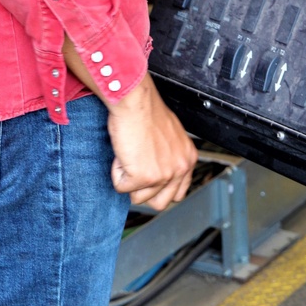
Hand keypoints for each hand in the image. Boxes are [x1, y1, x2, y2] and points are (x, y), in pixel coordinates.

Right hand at [106, 76, 197, 209]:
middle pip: (160, 203)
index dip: (159, 188)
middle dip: (144, 190)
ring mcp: (162, 175)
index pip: (178, 193)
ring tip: (130, 154)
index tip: (149, 178)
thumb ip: (169, 156)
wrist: (135, 102)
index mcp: (188, 159)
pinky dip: (116, 172)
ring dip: (128, 179)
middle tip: (136, 168)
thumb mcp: (170, 136)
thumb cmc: (147, 111)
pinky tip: (123, 152)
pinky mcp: (143, 177)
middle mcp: (179, 169)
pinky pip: (121, 187)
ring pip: (138, 198)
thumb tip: (158, 169)